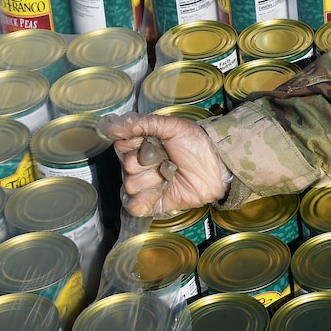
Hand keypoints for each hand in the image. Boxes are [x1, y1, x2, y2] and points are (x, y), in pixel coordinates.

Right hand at [100, 113, 228, 216]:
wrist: (217, 166)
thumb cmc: (197, 143)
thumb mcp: (172, 126)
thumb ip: (144, 124)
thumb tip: (113, 128)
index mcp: (142, 145)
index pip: (121, 146)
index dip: (136, 145)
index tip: (152, 142)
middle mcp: (141, 165)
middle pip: (127, 167)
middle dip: (149, 163)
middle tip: (168, 159)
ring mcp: (146, 184)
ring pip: (131, 185)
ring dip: (153, 180)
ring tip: (171, 174)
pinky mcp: (153, 202)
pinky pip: (134, 206)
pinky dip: (146, 199)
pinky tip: (163, 190)